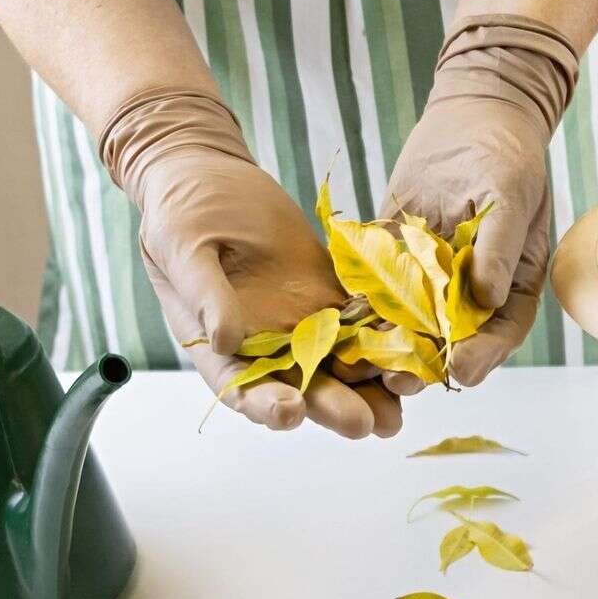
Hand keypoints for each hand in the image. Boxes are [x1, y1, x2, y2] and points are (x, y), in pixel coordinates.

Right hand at [111, 92, 401, 437]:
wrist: (211, 175)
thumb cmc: (181, 213)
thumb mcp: (183, 249)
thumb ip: (205, 295)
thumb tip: (225, 338)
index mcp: (221, 347)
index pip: (243, 388)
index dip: (265, 406)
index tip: (290, 414)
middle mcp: (268, 345)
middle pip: (304, 386)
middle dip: (335, 406)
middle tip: (364, 423)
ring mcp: (304, 321)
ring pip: (343, 361)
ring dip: (372, 384)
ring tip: (400, 402)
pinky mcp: (332, 292)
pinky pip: (365, 317)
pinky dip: (389, 331)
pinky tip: (416, 344)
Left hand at [380, 16, 579, 392]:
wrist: (473, 114)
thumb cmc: (506, 154)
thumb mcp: (510, 195)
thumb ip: (497, 248)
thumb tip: (485, 298)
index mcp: (511, 284)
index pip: (500, 332)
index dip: (481, 356)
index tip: (458, 372)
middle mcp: (470, 290)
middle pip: (449, 338)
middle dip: (424, 363)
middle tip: (399, 382)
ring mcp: (430, 276)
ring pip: (408, 321)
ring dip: (386, 345)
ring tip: (364, 364)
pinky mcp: (395, 255)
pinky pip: (376, 287)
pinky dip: (359, 306)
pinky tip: (338, 321)